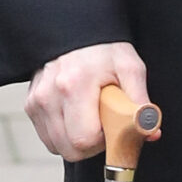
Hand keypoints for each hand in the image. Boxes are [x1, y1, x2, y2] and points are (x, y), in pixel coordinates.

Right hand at [26, 42, 152, 160]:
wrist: (75, 32)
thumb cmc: (105, 51)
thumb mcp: (130, 68)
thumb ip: (141, 101)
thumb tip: (151, 131)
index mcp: (74, 86)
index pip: (84, 140)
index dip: (104, 141)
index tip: (113, 126)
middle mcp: (49, 95)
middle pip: (69, 149)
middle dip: (91, 146)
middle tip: (104, 124)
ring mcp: (36, 101)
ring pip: (57, 147)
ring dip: (76, 141)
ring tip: (90, 117)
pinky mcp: (30, 105)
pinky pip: (48, 137)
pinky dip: (63, 134)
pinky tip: (76, 115)